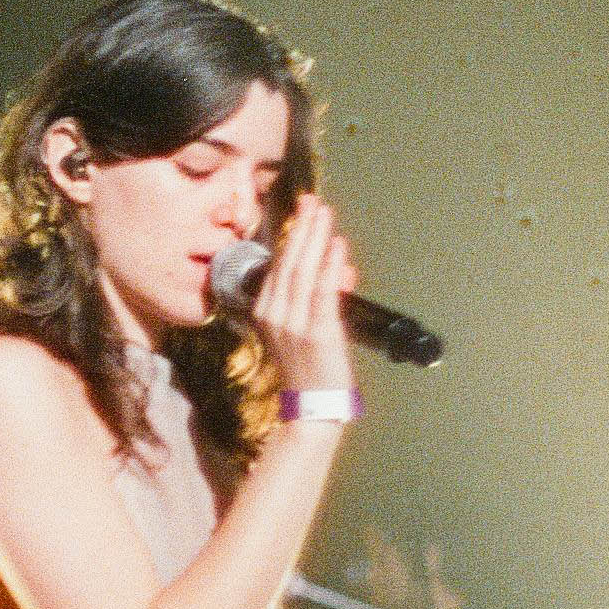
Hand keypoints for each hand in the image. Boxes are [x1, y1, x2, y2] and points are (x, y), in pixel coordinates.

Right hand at [253, 195, 358, 396]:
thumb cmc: (312, 368)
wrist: (314, 407)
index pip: (279, 265)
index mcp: (267, 311)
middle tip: (314, 201)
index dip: (292, 235)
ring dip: (315, 240)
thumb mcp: (308, 328)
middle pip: (288, 262)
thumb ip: (323, 296)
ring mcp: (293, 324)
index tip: (303, 210)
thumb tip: (341, 268)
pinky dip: (329, 268)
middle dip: (302, 228)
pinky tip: (336, 246)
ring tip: (324, 215)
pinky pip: (321, 294)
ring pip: (302, 272)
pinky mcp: (317, 333)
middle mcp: (275, 314)